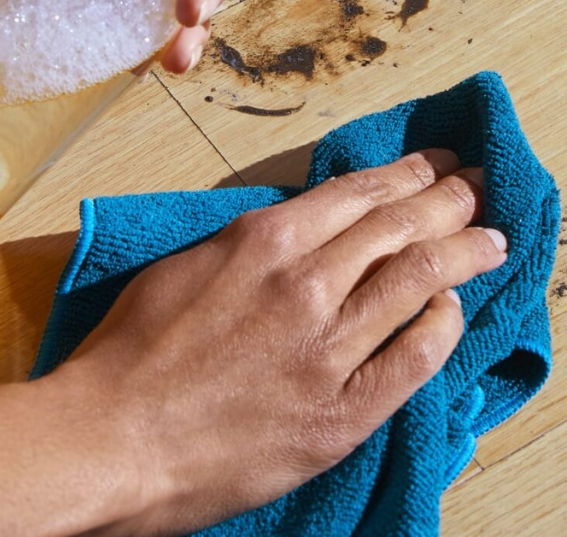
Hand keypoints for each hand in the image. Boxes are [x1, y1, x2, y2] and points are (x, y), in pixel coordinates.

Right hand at [52, 149, 506, 535]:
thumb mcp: (189, 263)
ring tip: (489, 238)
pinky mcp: (338, 414)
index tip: (435, 165)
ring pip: (416, 282)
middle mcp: (306, 284)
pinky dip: (441, 328)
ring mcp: (327, 350)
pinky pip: (412, 360)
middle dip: (448, 200)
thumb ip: (252, 242)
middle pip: (399, 228)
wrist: (111, 436)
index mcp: (266, 240)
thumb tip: (302, 228)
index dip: (406, 175)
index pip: (358, 193)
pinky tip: (453, 310)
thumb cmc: (134, 347)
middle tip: (477, 185)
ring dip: (461, 252)